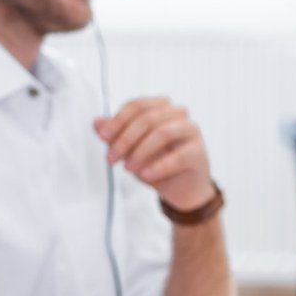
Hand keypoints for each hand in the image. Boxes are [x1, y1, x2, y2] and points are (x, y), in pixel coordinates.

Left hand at [94, 97, 213, 210]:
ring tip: (128, 168)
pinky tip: (146, 175)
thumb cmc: (156, 164)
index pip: (137, 105)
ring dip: (140, 152)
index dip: (117, 121)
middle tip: (111, 159)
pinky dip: (159, 166)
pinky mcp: (198, 152)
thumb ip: (115, 135)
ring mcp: (191, 131)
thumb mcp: (129, 150)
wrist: (181, 189)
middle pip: (147, 118)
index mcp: (160, 107)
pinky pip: (178, 156)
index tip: (103, 138)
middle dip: (125, 139)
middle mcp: (177, 113)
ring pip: (162, 133)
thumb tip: (96, 122)